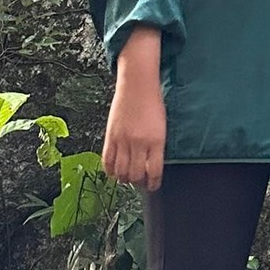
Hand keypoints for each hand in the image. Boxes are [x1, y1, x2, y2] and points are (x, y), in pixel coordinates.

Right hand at [102, 28, 165, 189]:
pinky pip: (107, 161)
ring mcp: (123, 140)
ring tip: (128, 176)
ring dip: (124, 179)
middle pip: (136, 175)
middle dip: (138, 183)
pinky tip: (115, 170)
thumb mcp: (161, 125)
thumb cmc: (153, 102)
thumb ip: (156, 146)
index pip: (155, 171)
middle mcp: (139, 142)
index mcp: (157, 140)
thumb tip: (152, 167)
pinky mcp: (110, 136)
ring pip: (120, 172)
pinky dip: (110, 171)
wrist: (137, 83)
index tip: (154, 186)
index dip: (154, 183)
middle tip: (140, 181)